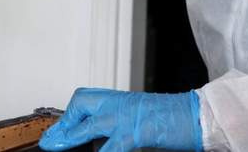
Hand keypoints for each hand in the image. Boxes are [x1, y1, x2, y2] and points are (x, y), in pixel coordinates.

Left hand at [39, 89, 201, 151]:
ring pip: (89, 124)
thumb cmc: (173, 119)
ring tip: (55, 147)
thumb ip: (119, 128)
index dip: (69, 115)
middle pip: (81, 103)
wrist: (197, 115)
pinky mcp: (137, 131)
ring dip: (70, 137)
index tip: (57, 130)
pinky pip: (112, 146)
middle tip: (50, 141)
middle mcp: (121, 103)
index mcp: (121, 100)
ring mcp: (127, 116)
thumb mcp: (140, 119)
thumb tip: (101, 140)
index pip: (85, 100)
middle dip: (64, 123)